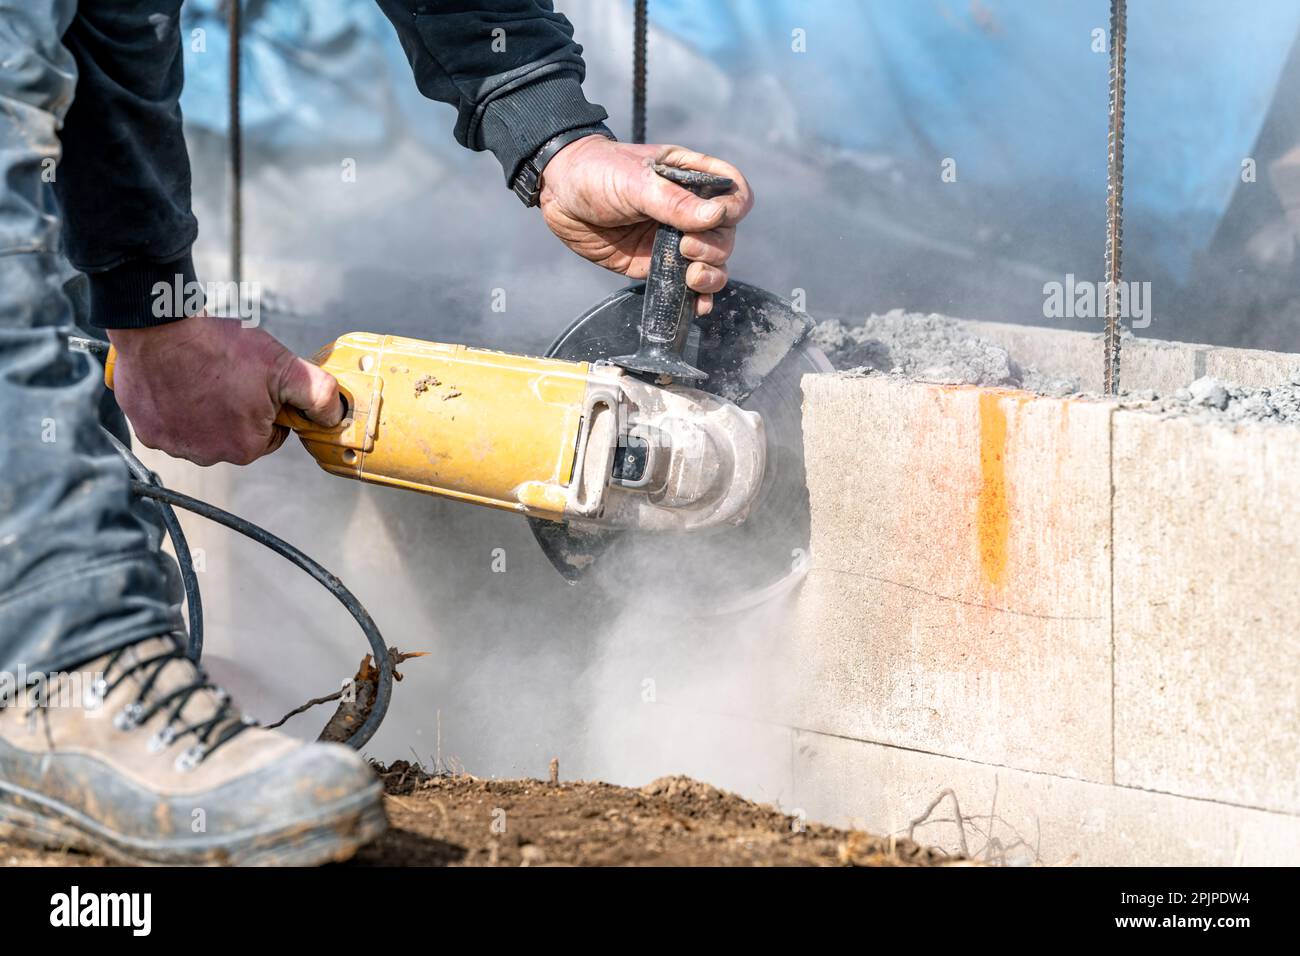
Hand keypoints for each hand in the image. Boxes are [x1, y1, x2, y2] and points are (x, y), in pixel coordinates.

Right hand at [107, 314, 340, 465]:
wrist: (161, 327)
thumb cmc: (220, 347)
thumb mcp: (283, 366)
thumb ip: (317, 395)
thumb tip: (334, 416)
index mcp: (244, 448)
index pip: (268, 436)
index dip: (267, 408)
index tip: (255, 385)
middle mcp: (206, 455)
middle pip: (233, 436)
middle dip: (235, 410)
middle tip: (227, 377)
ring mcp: (172, 445)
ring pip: (200, 431)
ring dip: (203, 410)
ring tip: (202, 377)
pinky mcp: (146, 430)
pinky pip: (168, 424)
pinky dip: (173, 407)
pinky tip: (178, 382)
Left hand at [538, 138, 753, 314]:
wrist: (558, 195)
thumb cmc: (596, 173)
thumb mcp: (635, 181)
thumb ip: (674, 202)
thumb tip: (717, 216)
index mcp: (690, 178)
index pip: (734, 192)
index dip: (735, 207)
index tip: (716, 218)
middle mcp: (688, 210)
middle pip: (727, 234)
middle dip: (714, 247)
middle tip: (685, 247)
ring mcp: (674, 240)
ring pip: (714, 262)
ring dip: (712, 275)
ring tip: (692, 277)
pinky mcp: (656, 265)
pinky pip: (687, 285)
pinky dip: (699, 298)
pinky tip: (698, 306)